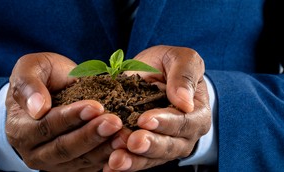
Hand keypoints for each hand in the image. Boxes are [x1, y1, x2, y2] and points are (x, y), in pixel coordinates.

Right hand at [6, 53, 122, 170]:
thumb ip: (28, 84)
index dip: (71, 117)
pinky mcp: (70, 166)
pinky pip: (88, 166)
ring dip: (103, 149)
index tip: (96, 106)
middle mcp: (33, 151)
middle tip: (114, 122)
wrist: (51, 90)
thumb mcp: (29, 68)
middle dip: (90, 135)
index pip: (45, 127)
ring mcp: (52, 162)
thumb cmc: (41, 77)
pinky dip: (107, 157)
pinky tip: (122, 146)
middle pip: (63, 148)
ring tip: (123, 135)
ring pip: (79, 161)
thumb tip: (37, 108)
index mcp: (20, 128)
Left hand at [105, 45, 211, 170]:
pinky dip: (125, 164)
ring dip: (134, 160)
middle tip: (131, 142)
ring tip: (115, 160)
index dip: (165, 122)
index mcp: (197, 112)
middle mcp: (184, 134)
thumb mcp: (180, 58)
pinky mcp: (147, 150)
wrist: (151, 74)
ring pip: (152, 158)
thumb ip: (184, 74)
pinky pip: (138, 160)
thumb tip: (184, 102)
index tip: (145, 120)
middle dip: (149, 145)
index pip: (184, 122)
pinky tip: (108, 167)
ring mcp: (165, 144)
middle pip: (170, 146)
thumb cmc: (168, 64)